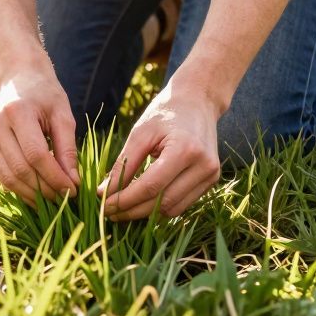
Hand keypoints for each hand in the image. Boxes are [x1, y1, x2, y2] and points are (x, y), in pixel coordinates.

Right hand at [0, 68, 79, 205]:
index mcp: (17, 111)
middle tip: (65, 199)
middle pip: (20, 168)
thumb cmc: (45, 94)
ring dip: (31, 194)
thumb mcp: (63, 114)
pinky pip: (0, 173)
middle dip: (44, 189)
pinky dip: (18, 188)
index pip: (36, 154)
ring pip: (7, 176)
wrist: (18, 76)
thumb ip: (67, 148)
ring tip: (52, 201)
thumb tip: (73, 182)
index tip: (73, 189)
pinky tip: (36, 193)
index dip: (55, 177)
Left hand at [97, 82, 222, 220]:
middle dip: (133, 210)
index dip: (125, 200)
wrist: (197, 102)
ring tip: (122, 210)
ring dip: (146, 213)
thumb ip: (124, 164)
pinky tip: (142, 204)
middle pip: (163, 203)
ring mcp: (211, 176)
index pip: (151, 187)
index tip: (103, 205)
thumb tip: (104, 192)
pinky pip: (182, 204)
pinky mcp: (211, 182)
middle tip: (109, 212)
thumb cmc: (165, 113)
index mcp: (185, 150)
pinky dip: (160, 207)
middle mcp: (204, 166)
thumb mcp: (140, 133)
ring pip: (173, 210)